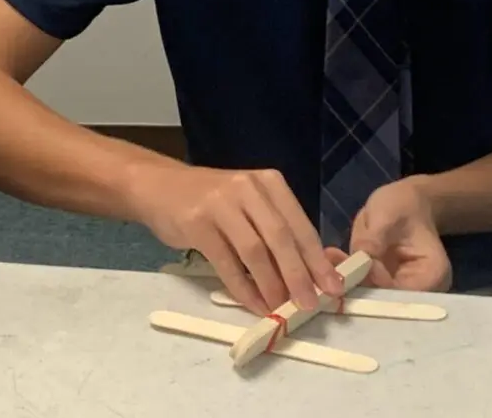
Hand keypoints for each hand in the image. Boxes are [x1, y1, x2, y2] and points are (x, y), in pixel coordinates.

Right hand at [136, 164, 343, 314]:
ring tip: (281, 310)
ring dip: (271, 285)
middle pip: (280, 237)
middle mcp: (246, 188)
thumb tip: (316, 271)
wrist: (157, 186)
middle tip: (310, 305)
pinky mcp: (196, 223)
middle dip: (299, 275)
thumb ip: (278, 228)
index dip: (318, 259)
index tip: (334, 288)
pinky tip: (254, 305)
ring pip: (254, 251)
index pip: (299, 225)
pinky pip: (226, 263)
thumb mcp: (248, 203)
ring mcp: (219, 204)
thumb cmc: (211, 200)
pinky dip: (243, 288)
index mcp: (267, 182)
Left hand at [329, 178, 451, 291]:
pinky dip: (347, 274)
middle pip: (386, 299)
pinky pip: (363, 283)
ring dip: (347, 280)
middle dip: (357, 286)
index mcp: (432, 275)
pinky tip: (331, 259)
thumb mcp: (387, 214)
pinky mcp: (383, 282)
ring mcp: (400, 288)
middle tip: (330, 271)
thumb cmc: (403, 205)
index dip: (376, 283)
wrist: (406, 203)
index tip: (353, 268)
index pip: (402, 293)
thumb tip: (361, 261)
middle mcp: (420, 290)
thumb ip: (374, 239)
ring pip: (371, 294)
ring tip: (326, 262)